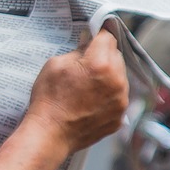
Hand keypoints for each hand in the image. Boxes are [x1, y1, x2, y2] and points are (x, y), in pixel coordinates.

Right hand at [26, 29, 129, 155]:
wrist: (50, 134)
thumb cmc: (48, 100)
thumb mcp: (54, 65)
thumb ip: (76, 51)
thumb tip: (87, 46)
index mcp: (100, 64)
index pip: (107, 37)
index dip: (98, 36)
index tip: (93, 38)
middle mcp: (116, 81)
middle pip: (116, 56)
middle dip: (103, 57)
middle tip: (85, 65)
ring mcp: (121, 101)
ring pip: (120, 78)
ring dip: (108, 77)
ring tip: (87, 87)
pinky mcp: (120, 117)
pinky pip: (118, 98)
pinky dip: (108, 97)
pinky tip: (90, 102)